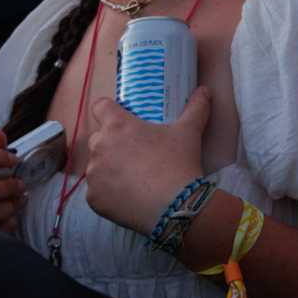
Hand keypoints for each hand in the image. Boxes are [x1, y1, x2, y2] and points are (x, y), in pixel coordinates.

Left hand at [83, 86, 211, 237]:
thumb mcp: (189, 132)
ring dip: (109, 169)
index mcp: (118, 125)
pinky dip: (109, 193)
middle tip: (135, 155)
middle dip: (112, 144)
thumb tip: (205, 90)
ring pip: (96, 166)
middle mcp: (99, 146)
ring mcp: (94, 174)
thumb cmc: (178, 163)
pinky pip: (97, 192)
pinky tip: (128, 197)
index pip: (100, 106)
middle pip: (98, 138)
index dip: (108, 111)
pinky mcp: (93, 198)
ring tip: (133, 179)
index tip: (121, 120)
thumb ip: (196, 108)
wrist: (175, 207)